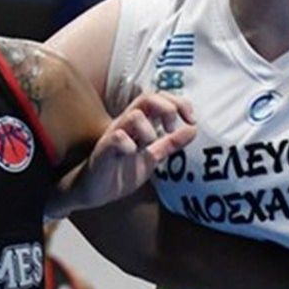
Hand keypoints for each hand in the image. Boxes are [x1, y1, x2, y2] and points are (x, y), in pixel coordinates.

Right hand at [67, 92, 195, 210]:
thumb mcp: (152, 156)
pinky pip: (117, 137)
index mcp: (139, 123)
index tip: (191, 120)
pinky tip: (134, 153)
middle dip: (167, 108)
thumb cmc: (120, 171)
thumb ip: (171, 143)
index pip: (159, 97)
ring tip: (150, 144)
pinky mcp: (104, 150)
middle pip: (147, 97)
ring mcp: (114, 135)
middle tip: (171, 128)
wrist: (95, 191)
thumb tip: (193, 129)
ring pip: (134, 115)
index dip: (179, 103)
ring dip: (149, 128)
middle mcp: (126, 124)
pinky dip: (129, 143)